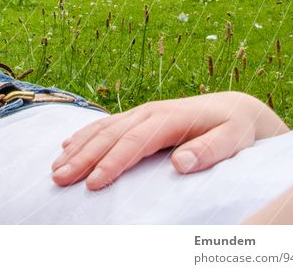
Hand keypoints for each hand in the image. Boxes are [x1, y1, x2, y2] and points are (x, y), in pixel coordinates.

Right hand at [51, 91, 287, 189]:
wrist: (236, 109)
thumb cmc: (235, 129)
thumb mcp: (234, 140)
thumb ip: (210, 150)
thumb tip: (181, 163)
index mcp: (168, 118)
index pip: (134, 142)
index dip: (111, 163)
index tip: (93, 184)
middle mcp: (149, 112)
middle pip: (109, 136)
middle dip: (82, 158)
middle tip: (59, 179)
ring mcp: (141, 113)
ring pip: (102, 129)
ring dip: (77, 149)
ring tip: (56, 169)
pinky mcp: (138, 117)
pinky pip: (105, 125)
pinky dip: (84, 136)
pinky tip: (67, 147)